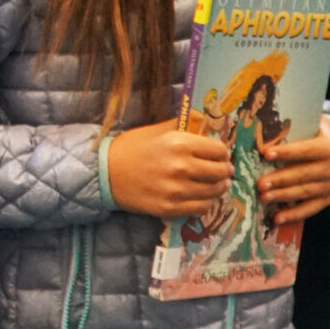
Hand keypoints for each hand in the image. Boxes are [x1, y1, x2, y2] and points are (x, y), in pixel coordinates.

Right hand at [107, 122, 229, 219]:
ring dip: (218, 188)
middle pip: (220, 172)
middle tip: (224, 171)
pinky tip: (202, 198)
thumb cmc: (131, 147)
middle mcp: (181, 167)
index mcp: (180, 143)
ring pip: (213, 192)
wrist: (105, 173)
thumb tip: (205, 120)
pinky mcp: (168, 208)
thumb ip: (183, 125)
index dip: (223, 153)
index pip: (219, 150)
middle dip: (224, 171)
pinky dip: (205, 204)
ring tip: (216, 185)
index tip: (220, 155)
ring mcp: (175, 190)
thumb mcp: (157, 130)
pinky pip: (200, 209)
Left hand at [260, 121, 329, 222]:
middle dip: (280, 180)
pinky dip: (293, 215)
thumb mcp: (305, 127)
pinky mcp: (328, 198)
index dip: (286, 152)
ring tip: (263, 199)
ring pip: (305, 192)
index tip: (265, 154)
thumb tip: (259, 136)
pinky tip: (277, 219)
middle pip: (304, 174)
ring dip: (283, 197)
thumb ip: (289, 131)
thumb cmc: (311, 134)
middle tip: (260, 184)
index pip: (306, 150)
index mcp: (329, 146)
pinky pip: (310, 208)